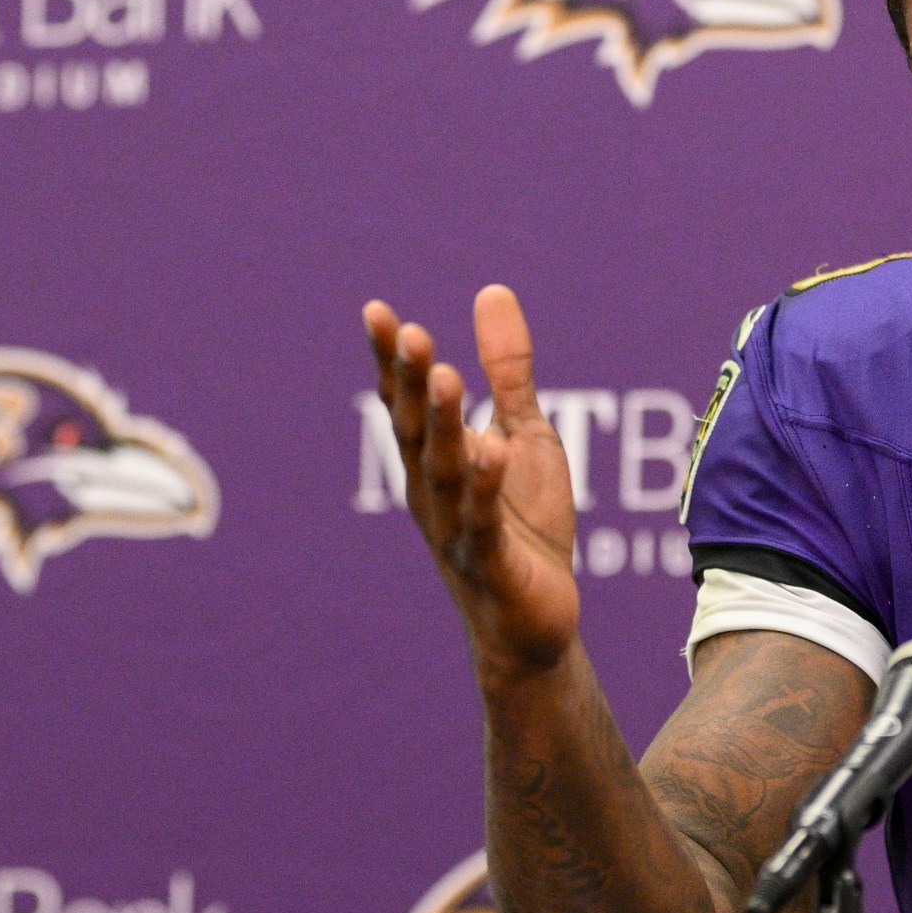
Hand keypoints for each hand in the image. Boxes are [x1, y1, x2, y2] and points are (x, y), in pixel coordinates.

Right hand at [364, 285, 579, 679]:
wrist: (535, 621)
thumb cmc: (523, 525)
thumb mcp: (524, 435)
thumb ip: (508, 371)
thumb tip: (493, 291)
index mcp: (436, 461)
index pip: (405, 403)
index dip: (390, 361)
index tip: (376, 311)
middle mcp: (433, 493)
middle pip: (416, 432)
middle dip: (410, 384)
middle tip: (410, 333)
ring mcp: (457, 530)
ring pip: (445, 474)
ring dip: (442, 427)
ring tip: (443, 377)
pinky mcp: (493, 563)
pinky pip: (484, 523)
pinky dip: (485, 489)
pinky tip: (490, 452)